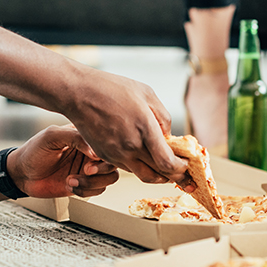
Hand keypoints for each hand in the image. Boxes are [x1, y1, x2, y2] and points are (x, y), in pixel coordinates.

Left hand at [7, 125, 119, 197]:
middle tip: (85, 171)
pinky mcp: (84, 184)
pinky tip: (69, 185)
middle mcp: (89, 151)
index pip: (107, 142)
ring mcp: (88, 168)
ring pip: (110, 178)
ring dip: (92, 183)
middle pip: (114, 161)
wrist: (21, 174)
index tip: (90, 159)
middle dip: (101, 170)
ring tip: (71, 180)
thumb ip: (74, 137)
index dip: (104, 153)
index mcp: (84, 135)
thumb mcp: (51, 137)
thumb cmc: (34, 151)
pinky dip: (86, 191)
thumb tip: (96, 150)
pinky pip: (98, 190)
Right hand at [63, 67, 189, 187]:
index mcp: (144, 129)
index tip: (187, 167)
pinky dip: (139, 166)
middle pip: (158, 175)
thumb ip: (163, 117)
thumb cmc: (111, 89)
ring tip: (165, 168)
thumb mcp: (146, 93)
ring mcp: (116, 153)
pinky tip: (143, 156)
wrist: (79, 93)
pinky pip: (127, 167)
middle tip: (183, 177)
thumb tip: (168, 136)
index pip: (168, 163)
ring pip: (142, 175)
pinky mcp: (105, 155)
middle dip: (174, 177)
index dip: (181, 170)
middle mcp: (130, 146)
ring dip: (157, 174)